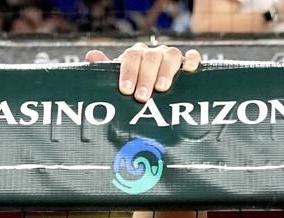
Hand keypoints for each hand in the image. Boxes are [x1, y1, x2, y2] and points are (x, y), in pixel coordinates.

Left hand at [83, 43, 200, 103]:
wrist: (154, 94)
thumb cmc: (133, 90)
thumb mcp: (118, 83)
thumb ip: (106, 70)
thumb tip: (91, 56)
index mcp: (136, 56)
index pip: (131, 56)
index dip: (129, 71)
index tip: (126, 90)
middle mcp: (153, 54)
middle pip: (150, 56)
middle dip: (145, 77)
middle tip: (141, 97)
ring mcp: (170, 58)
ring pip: (171, 54)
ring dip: (166, 71)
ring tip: (162, 88)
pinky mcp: (187, 64)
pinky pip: (191, 56)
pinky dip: (191, 60)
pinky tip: (188, 70)